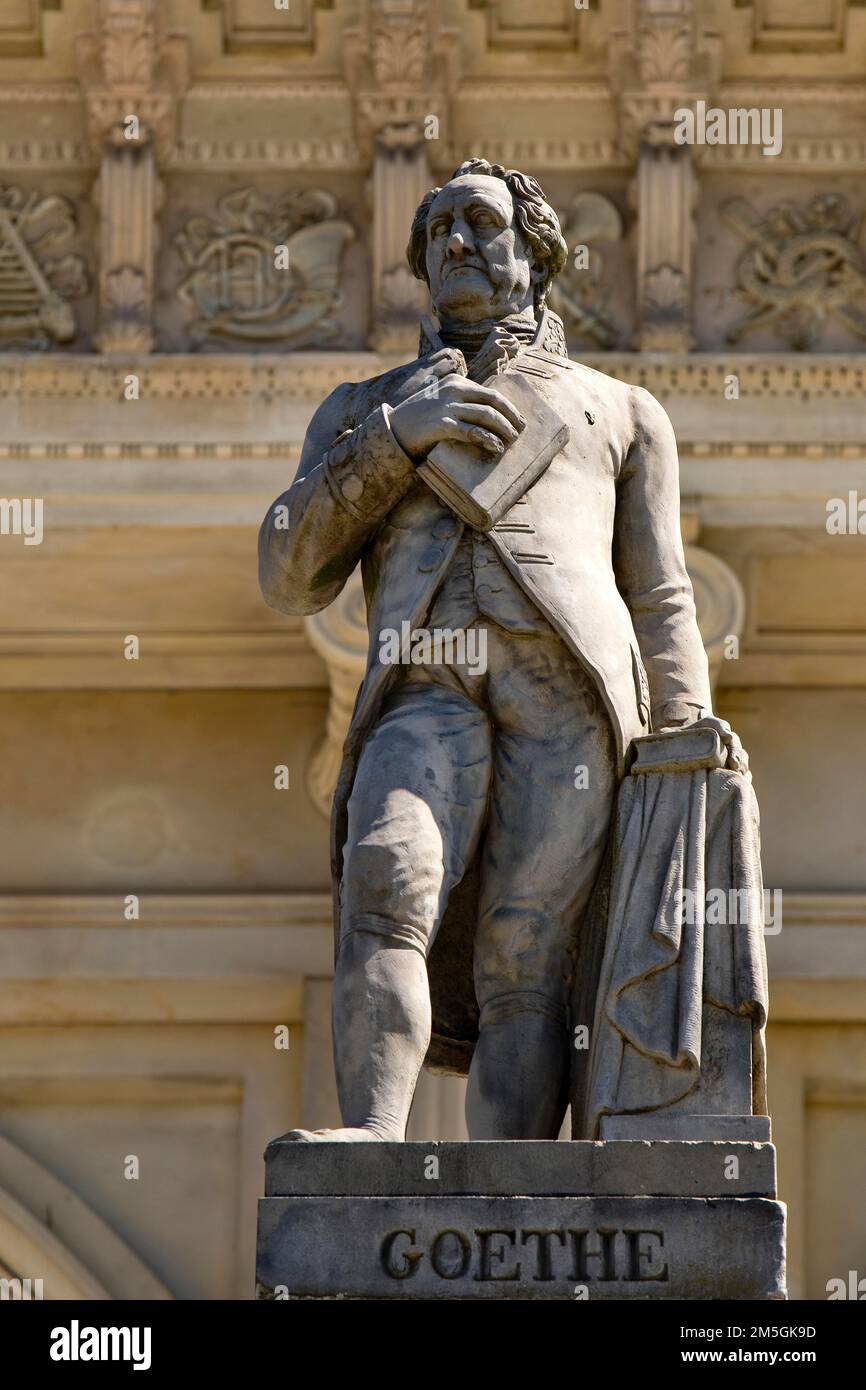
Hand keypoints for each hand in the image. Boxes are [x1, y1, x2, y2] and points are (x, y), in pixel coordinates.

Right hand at [389, 373, 525, 461]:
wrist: (392, 429)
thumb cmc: (419, 420)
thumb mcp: (441, 402)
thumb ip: (462, 404)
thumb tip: (489, 417)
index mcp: (456, 383)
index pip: (490, 393)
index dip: (508, 407)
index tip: (519, 420)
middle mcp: (453, 390)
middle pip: (493, 401)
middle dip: (511, 417)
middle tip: (521, 431)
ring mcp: (447, 406)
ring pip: (486, 415)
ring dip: (504, 429)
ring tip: (511, 441)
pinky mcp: (442, 424)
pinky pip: (472, 431)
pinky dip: (488, 440)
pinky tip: (495, 448)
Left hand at [658, 712, 748, 773]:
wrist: (684, 751)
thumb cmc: (677, 742)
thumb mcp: (671, 738)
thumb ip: (668, 735)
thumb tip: (662, 732)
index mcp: (707, 726)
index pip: (716, 724)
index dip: (722, 728)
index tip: (726, 737)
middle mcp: (721, 737)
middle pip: (733, 741)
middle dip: (735, 751)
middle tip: (733, 762)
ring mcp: (729, 751)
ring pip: (741, 754)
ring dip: (742, 763)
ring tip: (738, 772)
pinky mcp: (732, 765)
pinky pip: (744, 769)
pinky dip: (746, 775)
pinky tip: (744, 781)